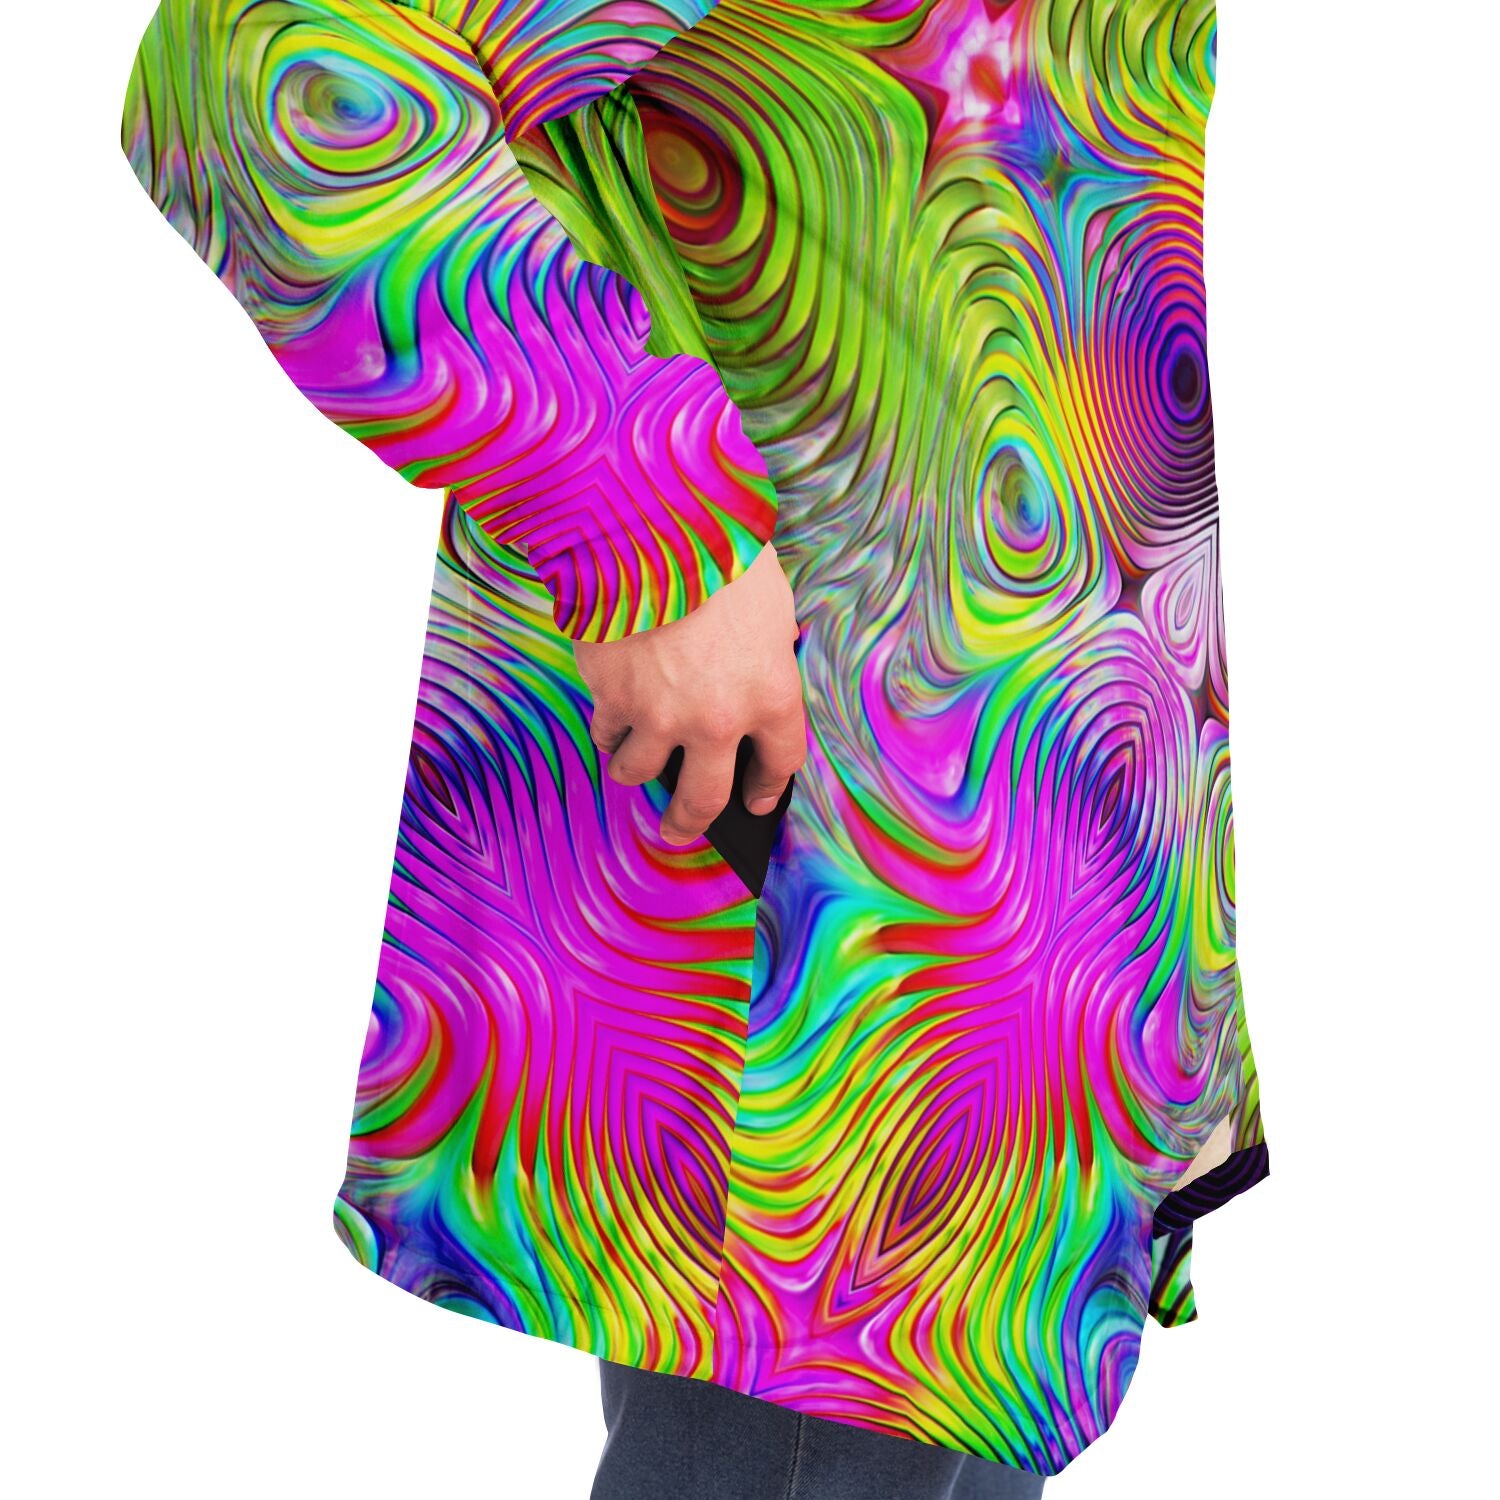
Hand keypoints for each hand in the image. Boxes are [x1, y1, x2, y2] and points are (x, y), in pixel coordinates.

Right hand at [573, 543, 805, 844]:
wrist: (653, 523)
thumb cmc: (719, 550)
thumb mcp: (769, 603)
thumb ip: (764, 650)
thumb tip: (756, 668)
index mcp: (772, 693)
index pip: (780, 761)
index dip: (768, 786)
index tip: (757, 799)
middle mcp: (718, 719)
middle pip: (704, 798)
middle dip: (689, 821)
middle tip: (678, 828)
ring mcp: (658, 715)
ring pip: (638, 773)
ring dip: (633, 770)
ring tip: (629, 762)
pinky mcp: (610, 697)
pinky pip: (604, 731)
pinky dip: (606, 727)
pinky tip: (608, 716)